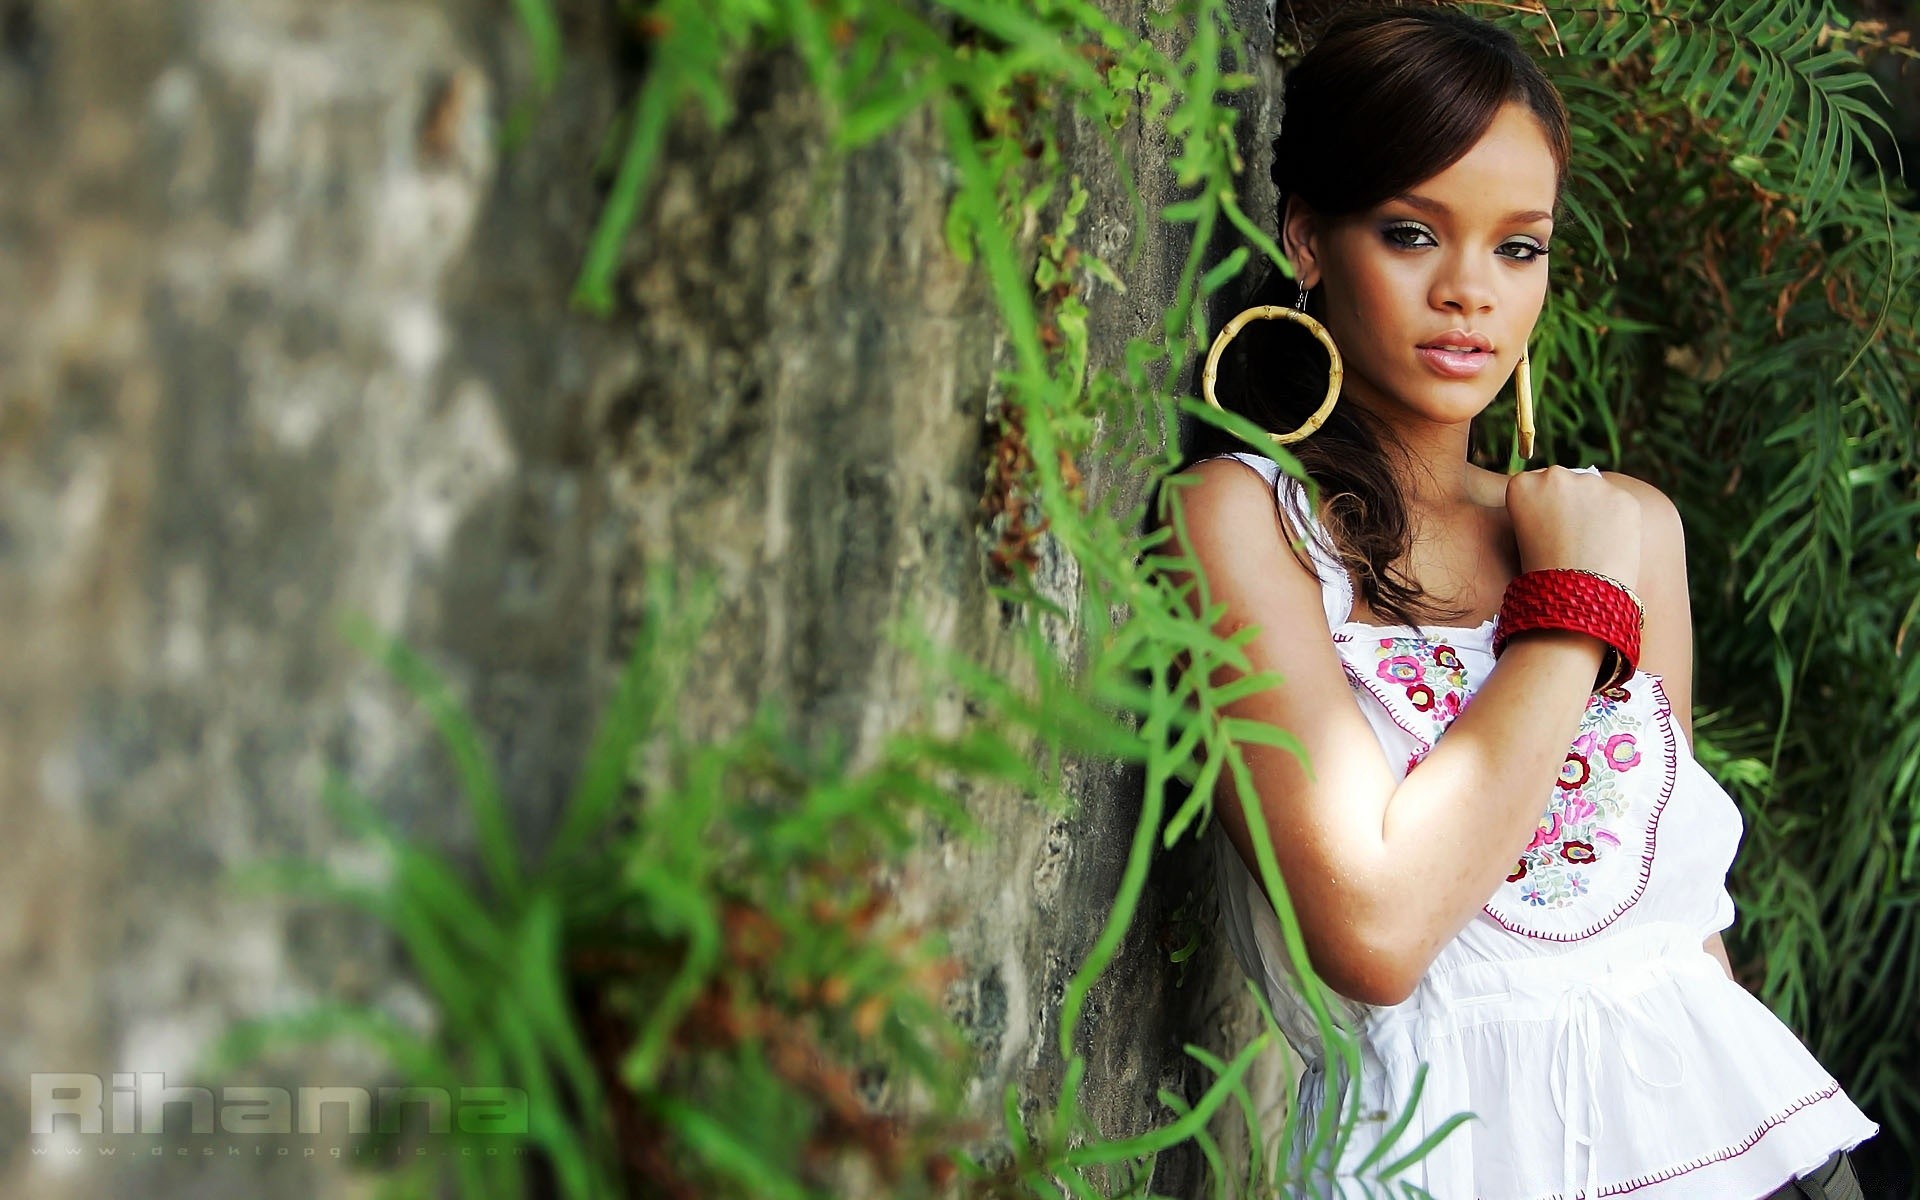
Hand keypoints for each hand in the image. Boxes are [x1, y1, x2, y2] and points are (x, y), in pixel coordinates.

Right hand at [1505, 466, 1641, 588]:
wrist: (1576, 597)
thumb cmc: (1544, 574)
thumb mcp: (1525, 533)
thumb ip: (1539, 506)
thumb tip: (1566, 496)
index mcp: (1522, 484)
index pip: (1533, 484)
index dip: (1541, 510)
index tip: (1544, 530)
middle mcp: (1555, 476)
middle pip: (1564, 482)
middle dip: (1567, 503)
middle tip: (1569, 538)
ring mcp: (1592, 484)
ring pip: (1593, 491)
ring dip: (1593, 509)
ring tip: (1589, 545)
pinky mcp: (1622, 497)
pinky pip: (1618, 504)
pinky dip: (1616, 521)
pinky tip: (1608, 544)